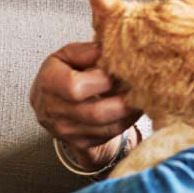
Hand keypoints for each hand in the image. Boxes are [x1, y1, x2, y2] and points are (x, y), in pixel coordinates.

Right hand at [29, 42, 142, 169]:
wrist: (51, 103)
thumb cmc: (62, 73)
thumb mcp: (67, 55)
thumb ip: (85, 51)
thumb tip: (107, 50)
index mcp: (49, 83)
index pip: (75, 87)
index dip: (102, 80)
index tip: (119, 70)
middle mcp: (54, 111)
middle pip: (95, 113)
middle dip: (124, 100)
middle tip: (142, 87)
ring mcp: (67, 131)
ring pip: (107, 127)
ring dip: (130, 113)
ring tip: (144, 97)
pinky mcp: (80, 142)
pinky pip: (110, 135)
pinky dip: (127, 121)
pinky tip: (135, 108)